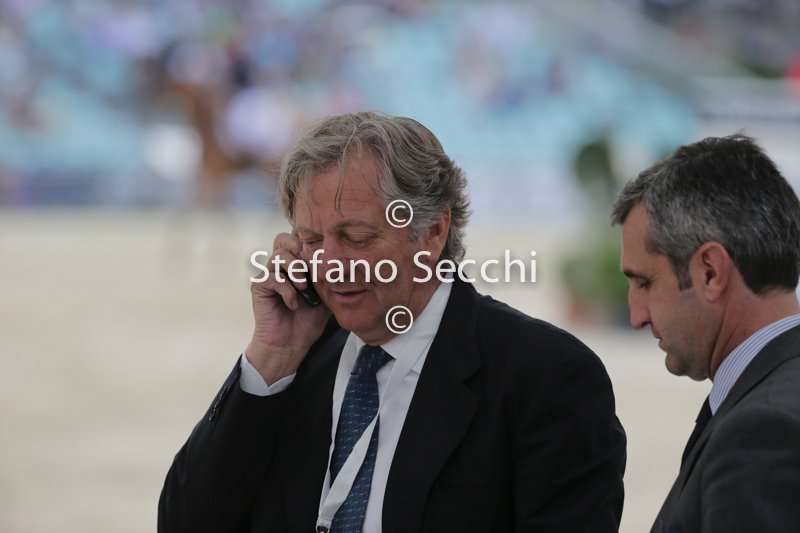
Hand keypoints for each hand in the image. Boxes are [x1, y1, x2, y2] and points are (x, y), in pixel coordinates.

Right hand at [245, 232, 329, 384]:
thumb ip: (330, 277)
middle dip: (300, 250)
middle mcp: (280, 266)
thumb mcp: (326, 296)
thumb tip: (348, 262)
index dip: (309, 242)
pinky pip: (271, 277)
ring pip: (278, 256)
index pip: (298, 238)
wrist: (290, 344)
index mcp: (295, 264)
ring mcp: (268, 275)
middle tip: (312, 267)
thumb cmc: (308, 321)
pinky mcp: (259, 287)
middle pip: (283, 238)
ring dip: (295, 269)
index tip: (324, 257)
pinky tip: (294, 304)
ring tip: (304, 288)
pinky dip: (286, 289)